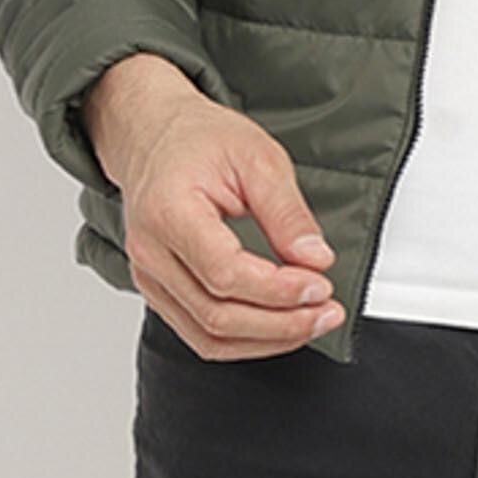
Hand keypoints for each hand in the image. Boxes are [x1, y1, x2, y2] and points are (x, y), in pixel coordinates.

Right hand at [87, 55, 342, 357]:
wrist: (153, 136)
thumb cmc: (199, 140)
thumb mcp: (257, 157)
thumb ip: (287, 212)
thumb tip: (316, 260)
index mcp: (169, 212)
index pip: (224, 273)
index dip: (277, 290)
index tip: (320, 285)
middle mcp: (151, 252)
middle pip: (217, 316)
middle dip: (281, 323)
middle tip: (327, 311)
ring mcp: (150, 276)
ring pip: (208, 337)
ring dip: (267, 340)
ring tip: (312, 322)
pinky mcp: (160, 290)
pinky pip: (201, 335)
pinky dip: (246, 341)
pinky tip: (281, 326)